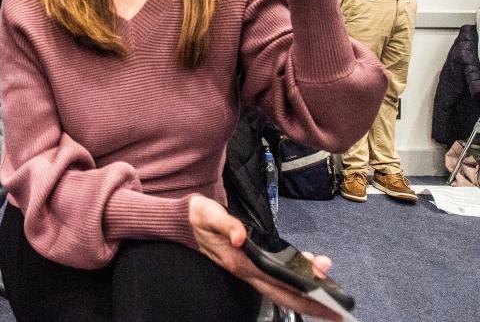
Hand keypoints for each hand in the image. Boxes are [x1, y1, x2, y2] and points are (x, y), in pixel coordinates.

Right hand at [188, 196, 341, 320]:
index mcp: (239, 262)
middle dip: (311, 304)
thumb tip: (240, 237)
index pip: (276, 283)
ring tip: (330, 278)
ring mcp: (250, 270)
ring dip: (307, 289)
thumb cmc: (199, 216)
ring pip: (282, 287)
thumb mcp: (208, 214)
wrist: (186, 218)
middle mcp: (247, 271)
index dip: (301, 293)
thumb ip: (225, 224)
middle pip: (283, 295)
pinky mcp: (252, 263)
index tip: (324, 299)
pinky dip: (297, 277)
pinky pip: (278, 277)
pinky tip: (312, 269)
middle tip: (339, 310)